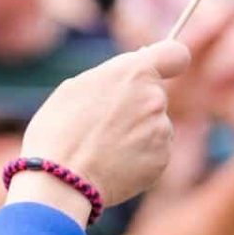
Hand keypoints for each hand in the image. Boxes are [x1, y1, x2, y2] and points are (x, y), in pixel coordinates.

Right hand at [18, 41, 190, 211]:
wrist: (60, 179)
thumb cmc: (58, 131)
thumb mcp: (75, 88)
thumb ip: (111, 76)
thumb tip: (132, 73)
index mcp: (133, 72)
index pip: (175, 54)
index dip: (168, 61)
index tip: (160, 69)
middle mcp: (155, 97)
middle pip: (154, 95)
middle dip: (135, 104)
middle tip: (102, 122)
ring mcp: (162, 129)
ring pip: (154, 125)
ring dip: (136, 132)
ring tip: (103, 147)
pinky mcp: (163, 158)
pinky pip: (155, 151)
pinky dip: (139, 156)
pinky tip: (112, 163)